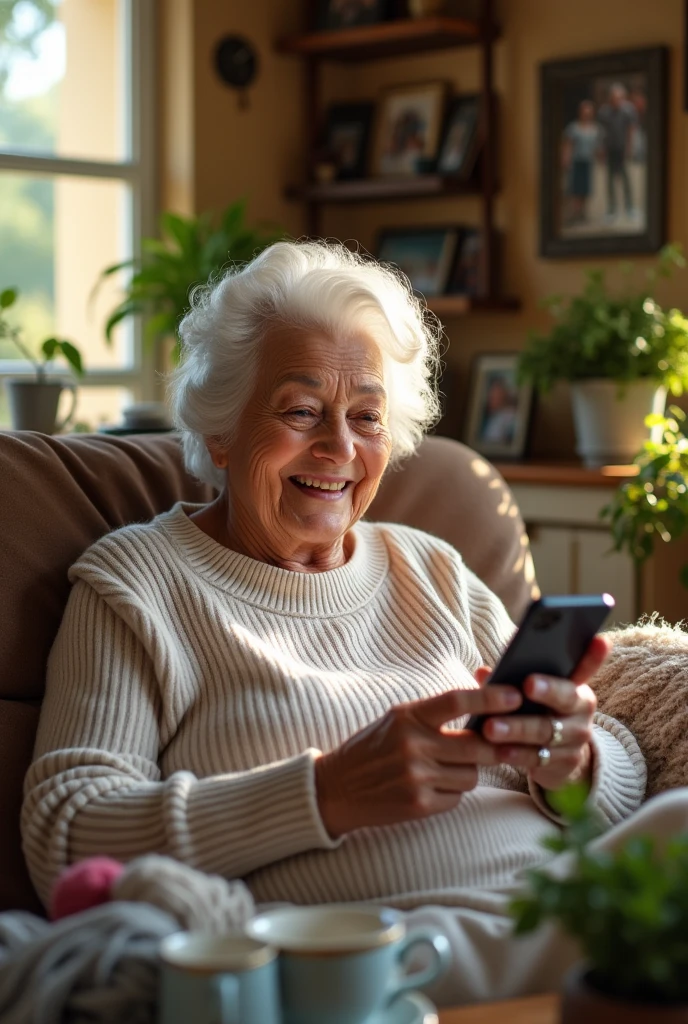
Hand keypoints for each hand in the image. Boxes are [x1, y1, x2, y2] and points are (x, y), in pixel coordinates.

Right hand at [314, 684, 522, 838]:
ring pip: (472, 775)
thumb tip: (484, 705)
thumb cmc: (373, 748)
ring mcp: (416, 777)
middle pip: (478, 746)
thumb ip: (434, 714)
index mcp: (408, 717)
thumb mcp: (397, 720)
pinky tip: (429, 788)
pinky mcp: (419, 804)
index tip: (515, 696)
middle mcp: (413, 745)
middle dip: (492, 747)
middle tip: (495, 745)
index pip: (457, 701)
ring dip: (467, 773)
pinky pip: (457, 798)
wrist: (336, 788)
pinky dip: (451, 793)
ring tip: (442, 770)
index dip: (490, 698)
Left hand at [476, 634, 609, 791]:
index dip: (594, 655)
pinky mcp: (565, 763)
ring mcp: (576, 738)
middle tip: (527, 684)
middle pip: (566, 697)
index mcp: (575, 685)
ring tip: (491, 727)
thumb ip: (510, 681)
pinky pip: (539, 759)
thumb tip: (483, 672)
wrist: (559, 758)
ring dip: (517, 729)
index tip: (598, 640)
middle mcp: (581, 710)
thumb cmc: (537, 713)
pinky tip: (499, 752)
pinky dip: (517, 755)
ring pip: (546, 731)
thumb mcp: (530, 696)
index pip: (587, 666)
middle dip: (548, 690)